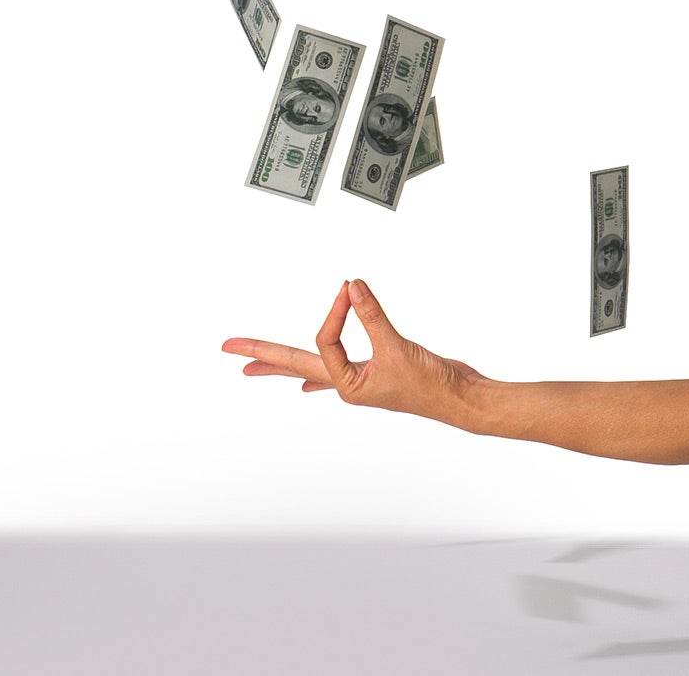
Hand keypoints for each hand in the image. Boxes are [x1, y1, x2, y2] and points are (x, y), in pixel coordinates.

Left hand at [221, 279, 483, 421]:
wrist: (460, 399)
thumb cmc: (432, 386)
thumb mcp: (398, 347)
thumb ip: (373, 316)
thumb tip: (351, 288)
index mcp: (348, 385)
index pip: (326, 342)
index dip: (335, 313)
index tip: (347, 290)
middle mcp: (347, 384)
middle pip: (294, 365)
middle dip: (261, 356)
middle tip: (228, 348)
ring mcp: (360, 380)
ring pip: (312, 367)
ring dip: (282, 365)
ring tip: (252, 367)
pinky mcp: (375, 372)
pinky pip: (336, 370)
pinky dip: (318, 374)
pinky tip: (304, 385)